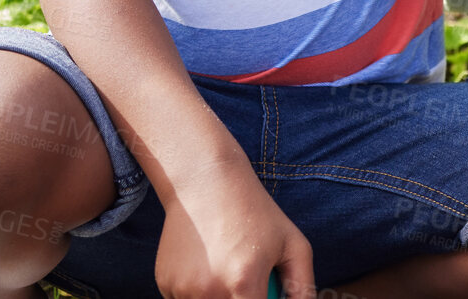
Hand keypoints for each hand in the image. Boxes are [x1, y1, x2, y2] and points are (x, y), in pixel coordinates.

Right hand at [154, 160, 314, 298]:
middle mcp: (210, 292)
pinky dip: (199, 293)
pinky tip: (207, 264)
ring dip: (220, 297)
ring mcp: (183, 289)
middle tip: (247, 279)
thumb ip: (303, 286)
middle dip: (243, 298)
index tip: (263, 291)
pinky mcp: (165, 284)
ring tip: (227, 268)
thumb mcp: (292, 244)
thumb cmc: (255, 212)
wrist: (205, 181)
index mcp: (244, 283)